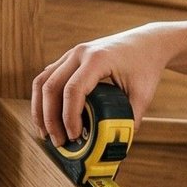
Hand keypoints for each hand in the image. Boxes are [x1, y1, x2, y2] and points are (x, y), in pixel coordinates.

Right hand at [31, 26, 173, 143]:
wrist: (147, 42)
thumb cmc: (146, 65)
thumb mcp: (143, 94)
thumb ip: (130, 119)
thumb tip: (115, 144)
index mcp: (97, 59)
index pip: (73, 90)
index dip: (69, 117)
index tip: (74, 136)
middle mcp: (79, 53)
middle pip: (51, 87)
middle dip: (50, 118)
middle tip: (58, 141)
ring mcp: (71, 54)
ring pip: (42, 81)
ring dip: (40, 109)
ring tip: (46, 133)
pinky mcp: (68, 59)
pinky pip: (47, 77)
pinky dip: (43, 99)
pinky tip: (47, 117)